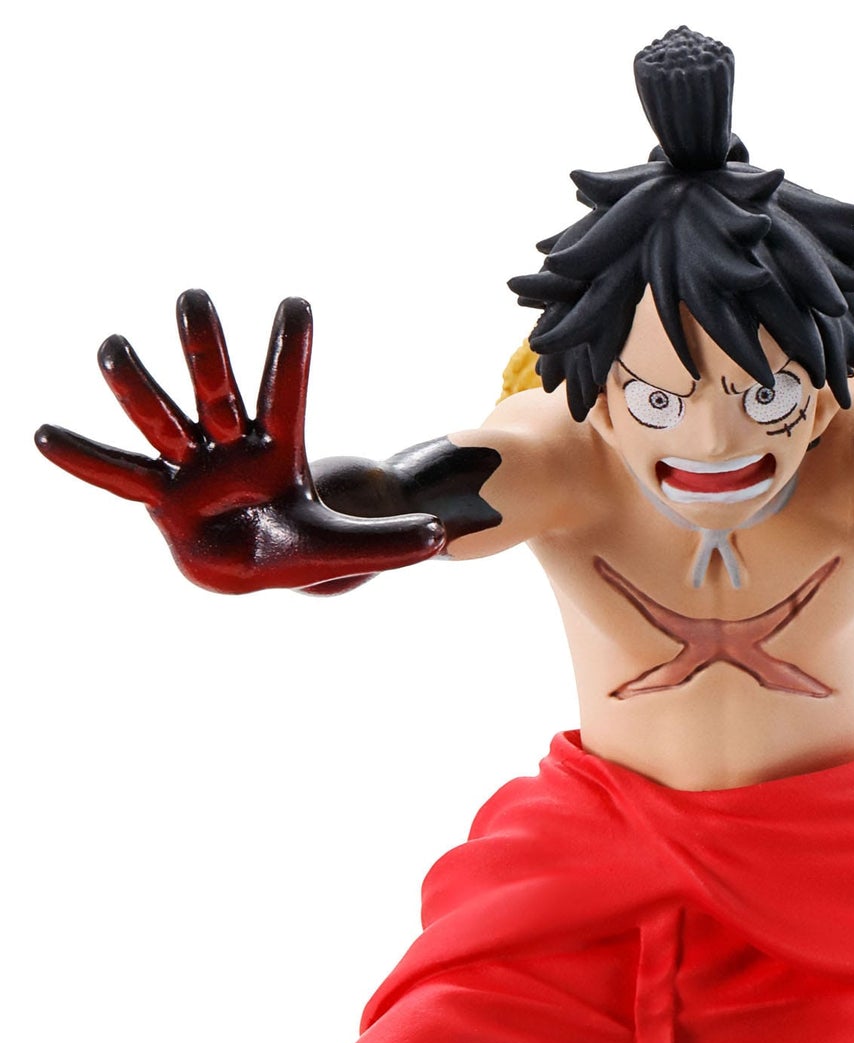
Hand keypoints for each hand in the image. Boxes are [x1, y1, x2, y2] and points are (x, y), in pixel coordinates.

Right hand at [35, 292, 444, 594]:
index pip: (288, 389)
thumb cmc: (296, 548)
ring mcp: (190, 464)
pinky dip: (81, 456)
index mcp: (277, 446)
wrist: (251, 569)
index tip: (296, 303)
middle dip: (207, 345)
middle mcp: (229, 443)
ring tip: (113, 347)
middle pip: (216, 385)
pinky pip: (116, 473)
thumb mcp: (346, 550)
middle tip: (195, 298)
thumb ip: (391, 544)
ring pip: (161, 414)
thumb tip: (445, 538)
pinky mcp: (159, 495)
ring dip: (137, 382)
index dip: (292, 351)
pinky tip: (43, 433)